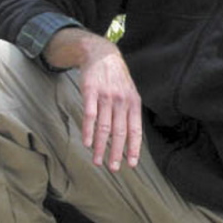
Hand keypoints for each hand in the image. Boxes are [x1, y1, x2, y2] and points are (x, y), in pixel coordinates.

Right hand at [45, 28, 142, 170]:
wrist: (102, 54)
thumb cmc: (117, 79)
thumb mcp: (130, 93)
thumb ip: (130, 113)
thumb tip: (132, 138)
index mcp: (133, 103)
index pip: (135, 129)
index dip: (134, 147)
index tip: (131, 164)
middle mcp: (121, 100)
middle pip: (120, 132)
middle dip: (117, 152)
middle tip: (114, 168)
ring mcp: (106, 96)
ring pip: (104, 127)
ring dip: (100, 146)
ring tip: (97, 161)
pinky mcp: (90, 92)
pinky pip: (89, 115)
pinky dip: (88, 131)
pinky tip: (86, 143)